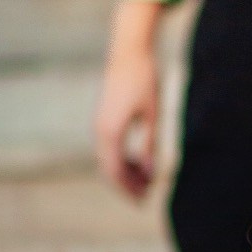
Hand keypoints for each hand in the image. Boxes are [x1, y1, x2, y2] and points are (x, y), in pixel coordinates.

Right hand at [92, 0, 166, 197]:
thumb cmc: (144, 80)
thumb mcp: (153, 114)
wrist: (129, 51)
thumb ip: (150, 144)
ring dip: (126, 172)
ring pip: (108, 159)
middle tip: (145, 198)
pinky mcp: (103, 119)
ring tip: (146, 181)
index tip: (143, 200)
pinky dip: (123, 159)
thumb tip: (150, 172)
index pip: (116, 171)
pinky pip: (109, 147)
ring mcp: (99, 124)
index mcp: (110, 131)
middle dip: (127, 185)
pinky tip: (140, 162)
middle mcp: (100, 130)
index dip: (129, 188)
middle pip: (109, 169)